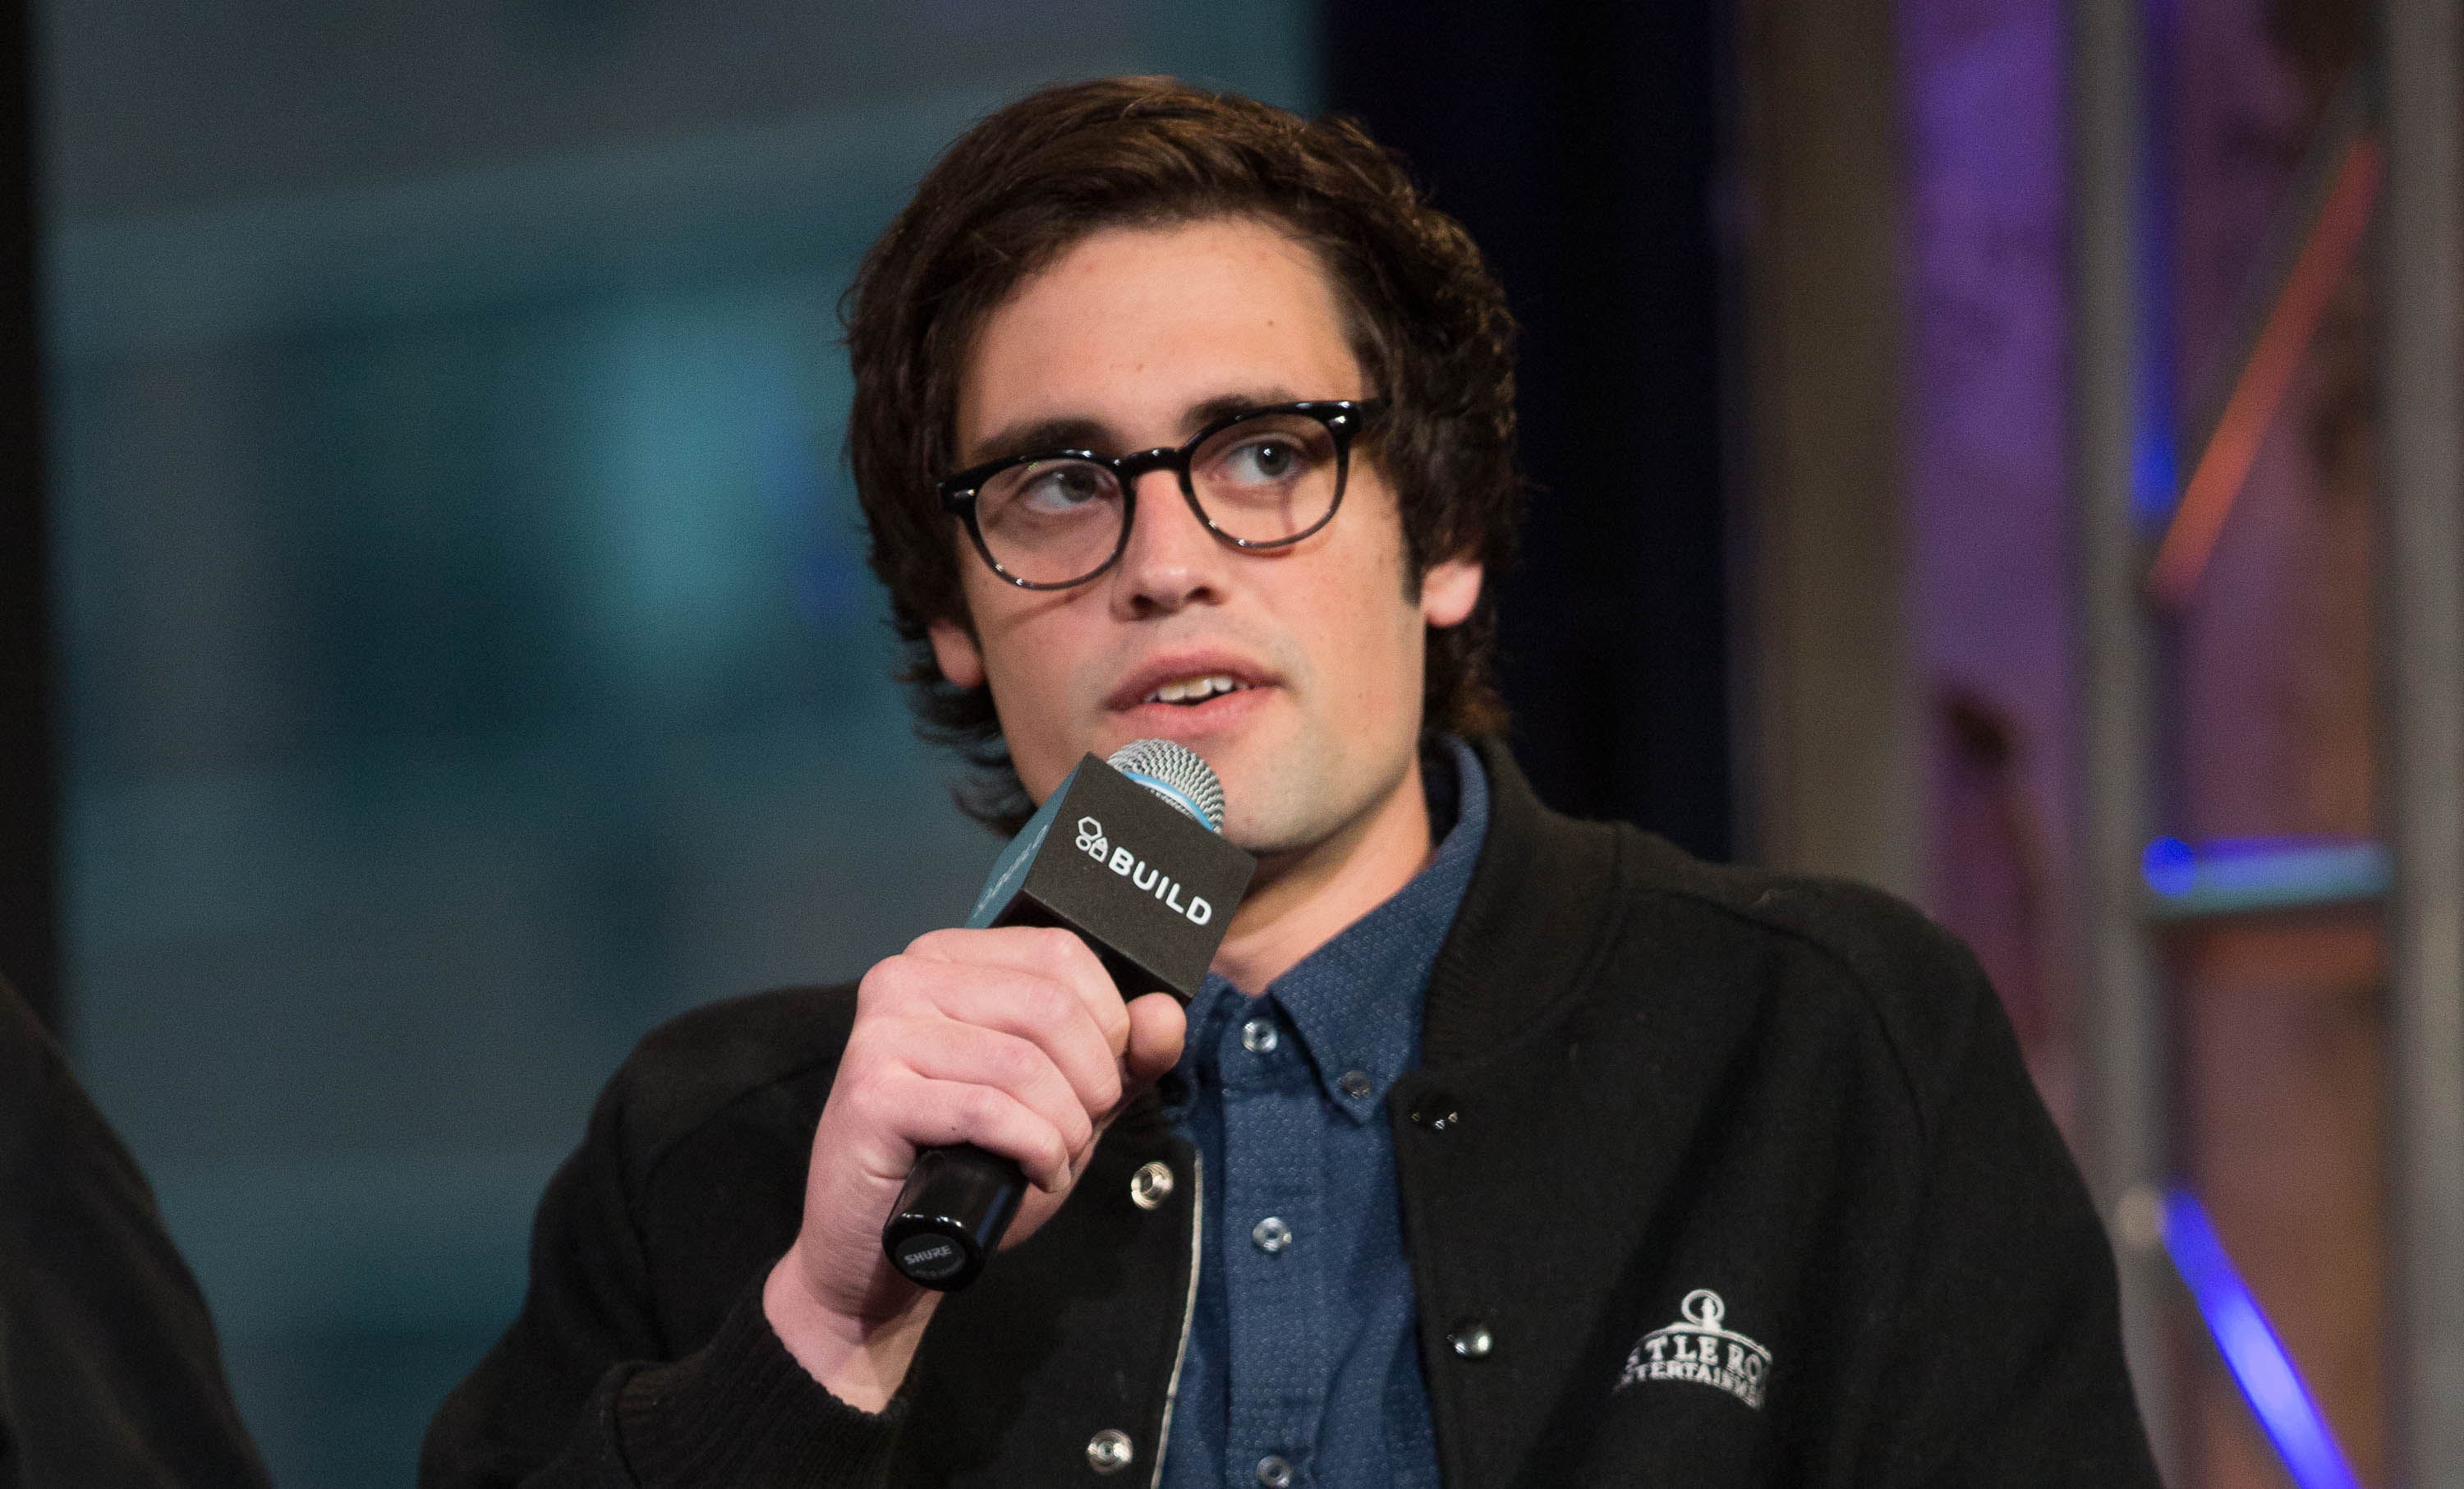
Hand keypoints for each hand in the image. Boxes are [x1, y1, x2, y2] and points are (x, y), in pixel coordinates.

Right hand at [762, 926, 1184, 1410]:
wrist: (884, 1252)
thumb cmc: (971, 1166)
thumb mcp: (1064, 1101)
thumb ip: (1123, 1057)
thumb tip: (1167, 1014)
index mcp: (947, 958)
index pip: (1060, 953)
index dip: (1109, 1021)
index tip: (1106, 1079)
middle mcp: (905, 978)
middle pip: (1049, 1005)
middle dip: (1092, 1081)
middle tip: (1081, 1132)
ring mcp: (882, 1033)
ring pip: (1023, 1063)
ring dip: (1064, 1127)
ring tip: (1053, 1160)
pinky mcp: (871, 1094)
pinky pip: (988, 1111)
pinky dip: (1034, 1151)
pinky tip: (1032, 1175)